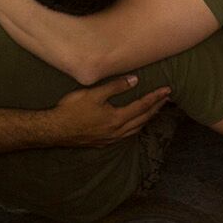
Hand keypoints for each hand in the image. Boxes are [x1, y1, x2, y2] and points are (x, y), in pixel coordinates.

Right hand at [48, 75, 172, 147]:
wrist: (55, 130)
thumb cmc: (72, 109)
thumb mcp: (94, 93)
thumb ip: (115, 87)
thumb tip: (135, 80)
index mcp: (117, 119)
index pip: (142, 107)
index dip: (156, 98)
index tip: (167, 90)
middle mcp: (117, 132)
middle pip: (142, 119)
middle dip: (156, 108)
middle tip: (166, 99)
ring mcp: (110, 139)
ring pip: (135, 129)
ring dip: (146, 119)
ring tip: (154, 110)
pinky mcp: (102, 142)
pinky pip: (125, 135)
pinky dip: (135, 127)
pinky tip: (133, 124)